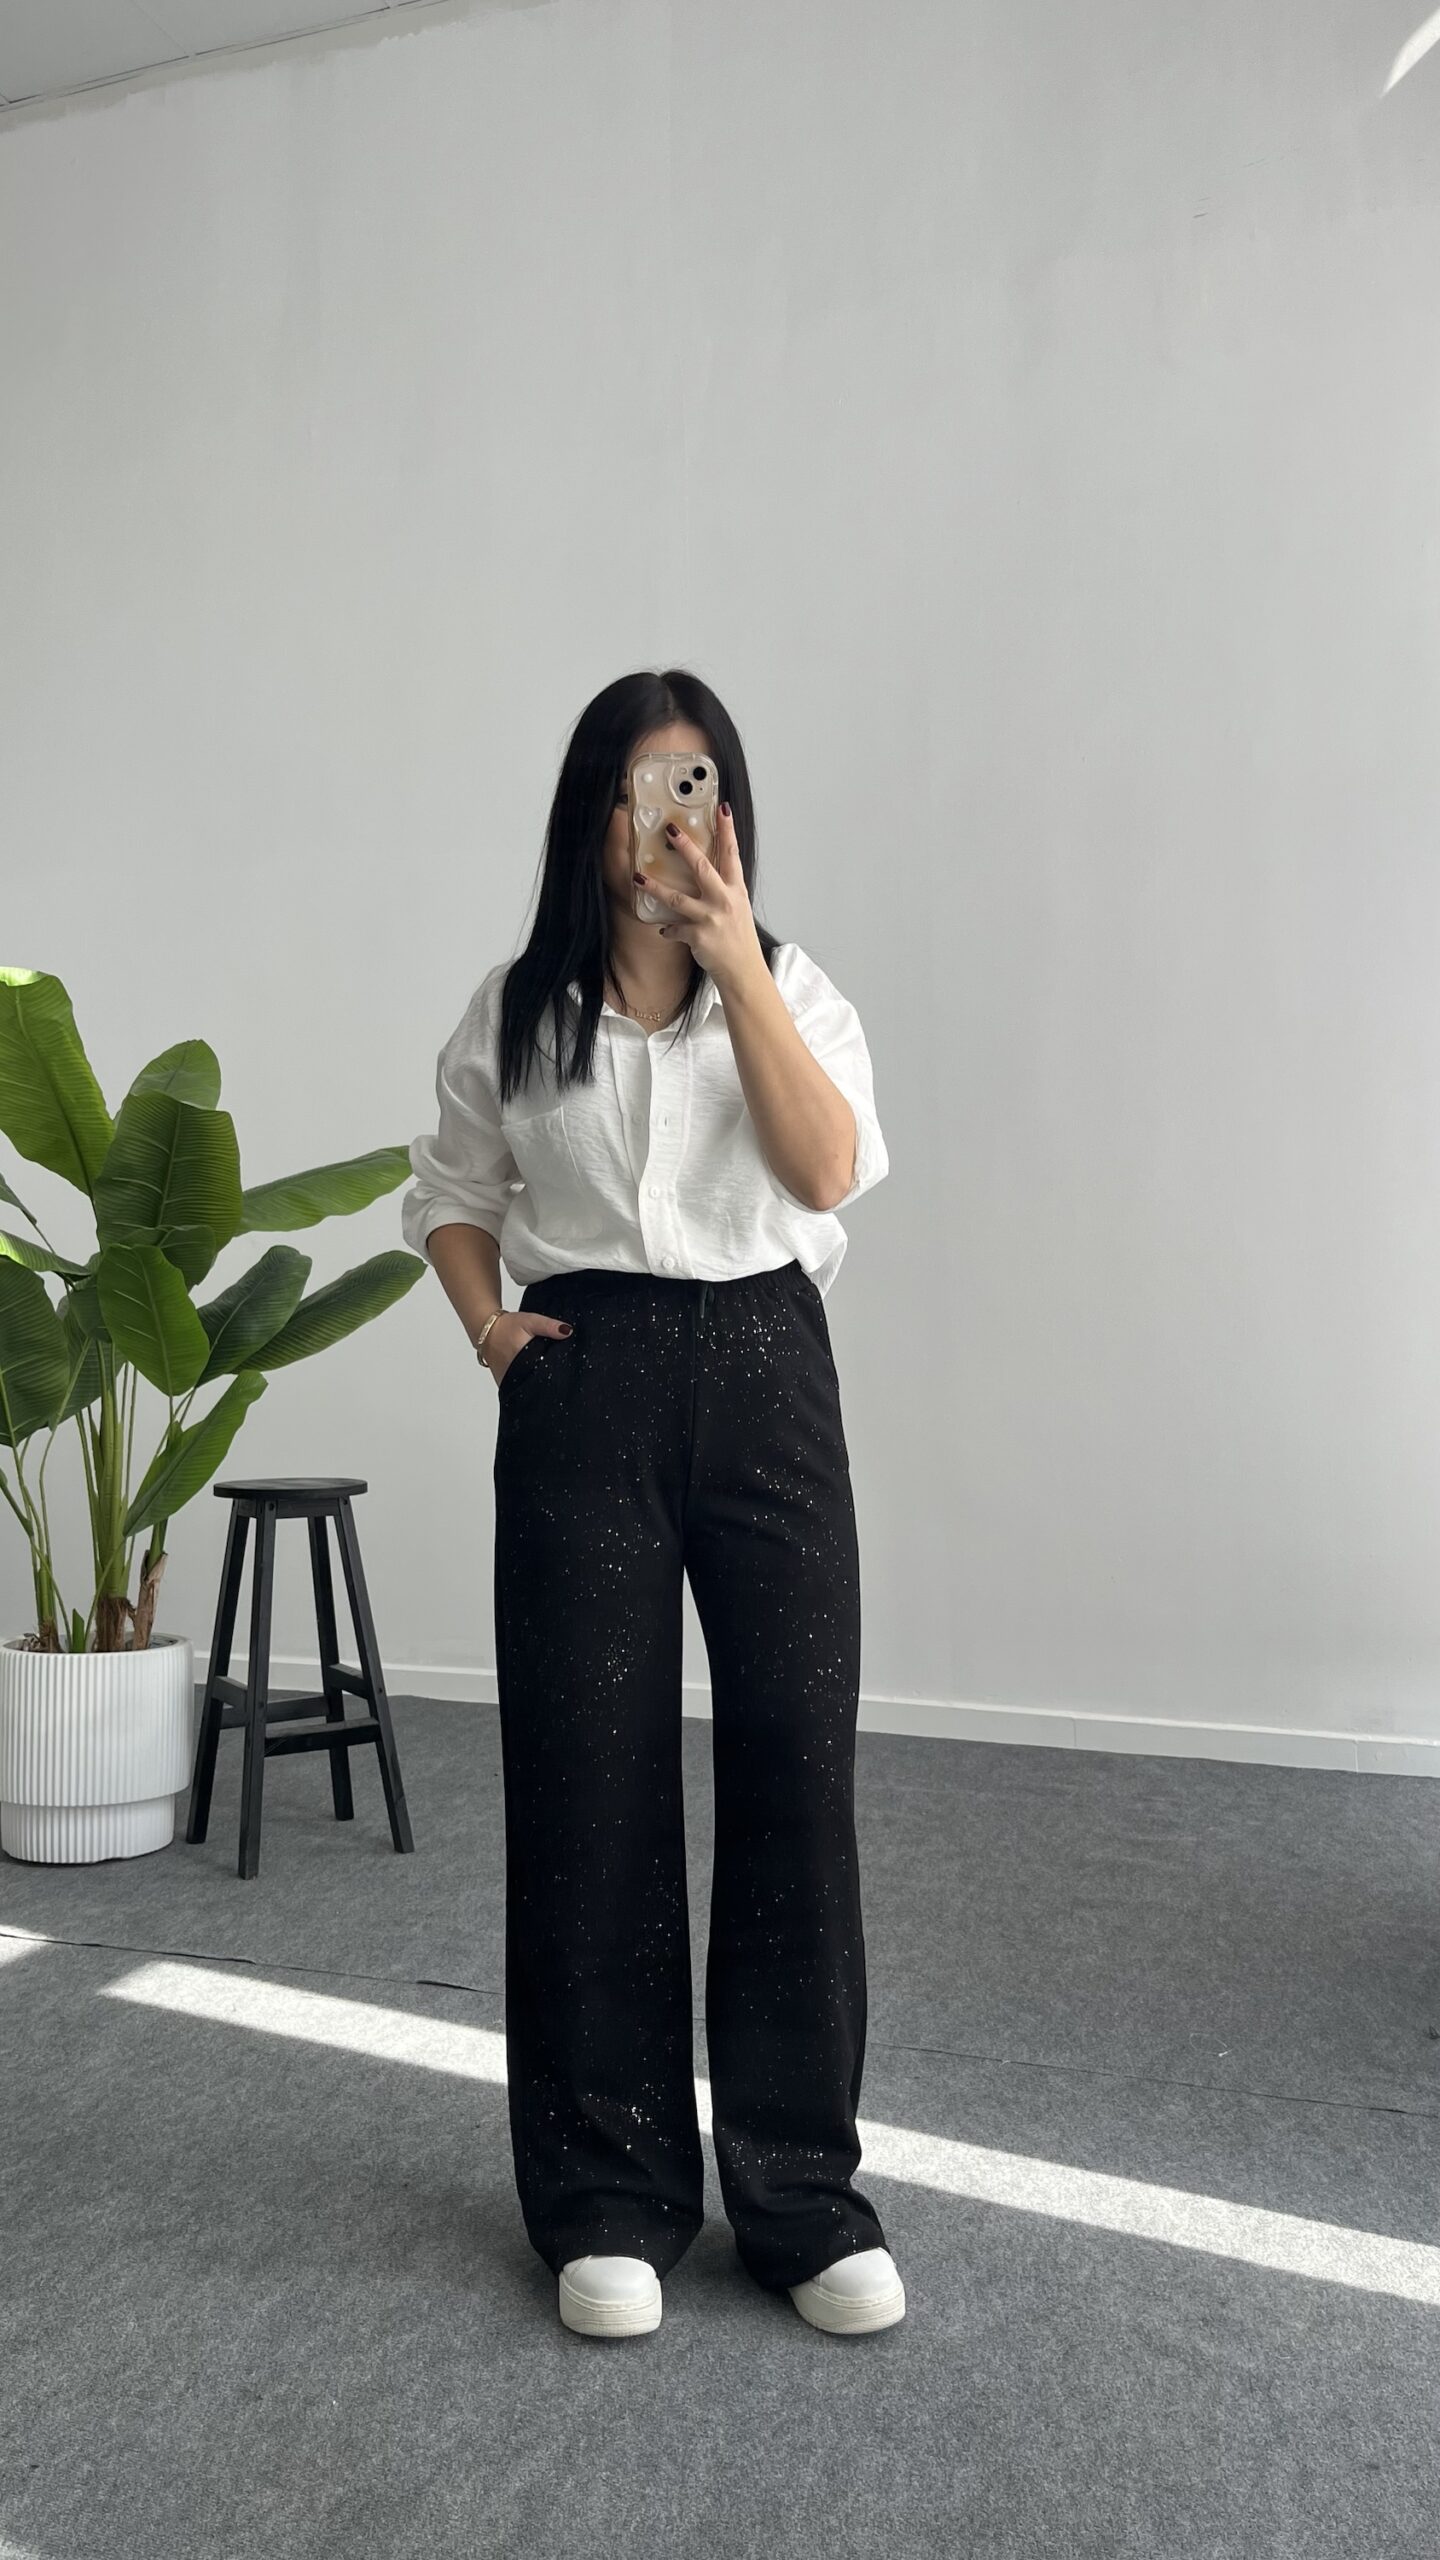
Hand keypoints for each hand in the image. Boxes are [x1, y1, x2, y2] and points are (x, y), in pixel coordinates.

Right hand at [486, 1310, 570, 1385]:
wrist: (487, 1331)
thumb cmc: (508, 1326)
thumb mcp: (530, 1321)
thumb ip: (549, 1326)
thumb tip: (567, 1331)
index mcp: (523, 1362)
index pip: (545, 1375)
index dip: (557, 1375)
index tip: (565, 1372)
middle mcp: (515, 1375)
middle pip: (538, 1384)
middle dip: (549, 1381)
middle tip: (559, 1374)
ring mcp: (508, 1382)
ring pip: (528, 1388)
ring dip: (538, 1384)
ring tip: (548, 1376)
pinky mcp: (505, 1383)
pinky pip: (519, 1387)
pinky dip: (527, 1384)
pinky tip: (534, 1376)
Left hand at [634, 802, 766, 991]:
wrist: (744, 971)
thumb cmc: (739, 939)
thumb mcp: (737, 908)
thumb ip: (723, 890)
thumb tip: (705, 873)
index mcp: (736, 890)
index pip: (732, 854)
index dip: (727, 830)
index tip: (722, 808)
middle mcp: (724, 901)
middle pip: (702, 867)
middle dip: (685, 847)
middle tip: (670, 829)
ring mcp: (711, 919)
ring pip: (677, 898)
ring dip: (655, 887)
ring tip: (638, 877)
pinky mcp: (698, 937)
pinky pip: (674, 929)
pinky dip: (668, 930)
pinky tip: (663, 930)